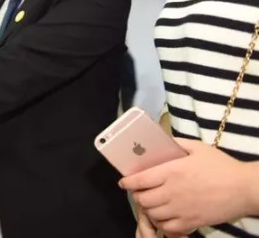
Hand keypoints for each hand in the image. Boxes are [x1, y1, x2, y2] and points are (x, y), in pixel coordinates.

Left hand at [120, 138, 252, 234]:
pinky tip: (166, 216)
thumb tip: (162, 142)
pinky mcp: (192, 222)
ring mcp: (181, 209)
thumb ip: (176, 144)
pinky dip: (163, 223)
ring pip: (152, 214)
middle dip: (138, 195)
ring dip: (149, 209)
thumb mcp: (197, 147)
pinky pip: (168, 227)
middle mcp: (172, 191)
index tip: (124, 182)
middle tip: (141, 191)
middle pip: (142, 199)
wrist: (245, 188)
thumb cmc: (222, 166)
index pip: (139, 180)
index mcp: (171, 171)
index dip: (128, 182)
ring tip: (153, 203)